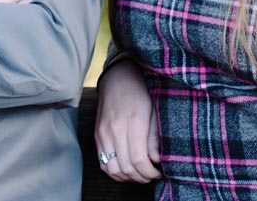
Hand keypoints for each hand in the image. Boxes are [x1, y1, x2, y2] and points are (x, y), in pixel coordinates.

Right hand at [95, 59, 160, 182]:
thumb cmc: (140, 93)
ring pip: (112, 169)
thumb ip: (154, 138)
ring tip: (139, 173)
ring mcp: (103, 133)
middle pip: (125, 168)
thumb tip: (155, 161)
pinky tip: (126, 168)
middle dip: (141, 177)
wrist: (118, 78)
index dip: (150, 172)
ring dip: (127, 177)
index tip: (158, 172)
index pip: (138, 160)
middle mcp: (114, 130)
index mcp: (133, 123)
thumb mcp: (154, 113)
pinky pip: (102, 162)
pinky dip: (114, 171)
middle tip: (151, 175)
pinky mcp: (97, 135)